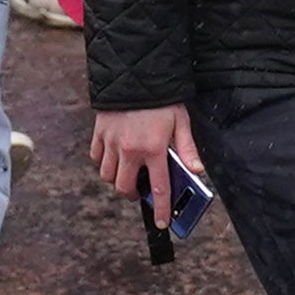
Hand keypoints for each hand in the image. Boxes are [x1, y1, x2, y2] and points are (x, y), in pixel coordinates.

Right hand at [91, 100, 203, 220]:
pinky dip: (104, 162)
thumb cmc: (160, 99)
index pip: (159, 188)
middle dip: (133, 195)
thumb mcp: (180, 121)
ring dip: (117, 180)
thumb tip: (197, 171)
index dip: (162, 209)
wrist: (134, 73)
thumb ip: (187, 148)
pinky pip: (96, 157)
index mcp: (153, 149)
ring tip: (128, 173)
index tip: (163, 222)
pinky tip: (114, 157)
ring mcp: (111, 142)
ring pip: (107, 175)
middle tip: (141, 191)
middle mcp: (129, 149)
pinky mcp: (99, 132)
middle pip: (125, 188)